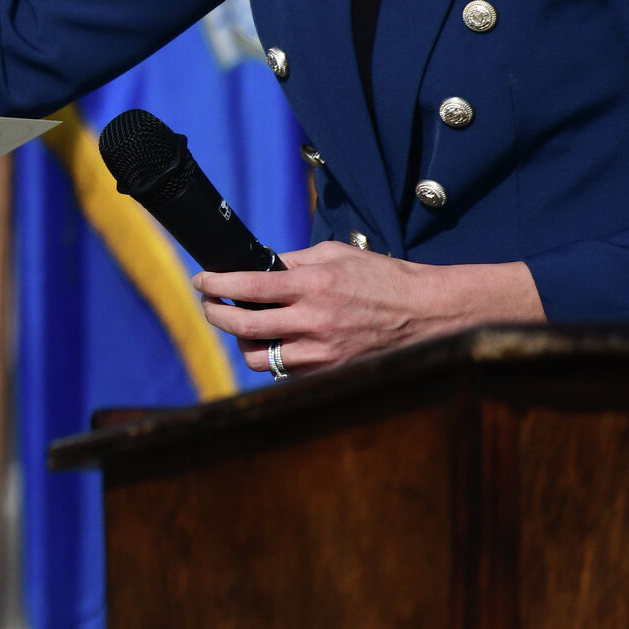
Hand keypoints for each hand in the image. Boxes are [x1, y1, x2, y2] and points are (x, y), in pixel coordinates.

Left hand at [194, 242, 542, 376]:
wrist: (427, 314)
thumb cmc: (383, 278)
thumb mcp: (335, 255)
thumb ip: (294, 262)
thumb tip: (258, 265)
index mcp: (312, 287)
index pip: (248, 286)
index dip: (216, 284)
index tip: (201, 280)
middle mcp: (313, 323)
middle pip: (243, 328)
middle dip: (215, 314)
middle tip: (210, 304)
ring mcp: (322, 354)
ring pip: (260, 359)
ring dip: (242, 342)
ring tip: (241, 325)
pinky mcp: (331, 373)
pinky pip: (287, 372)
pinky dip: (274, 357)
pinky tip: (274, 341)